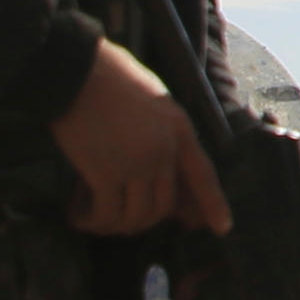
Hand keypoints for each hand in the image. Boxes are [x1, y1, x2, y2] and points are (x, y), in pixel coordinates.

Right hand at [55, 39, 235, 237]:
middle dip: (142, 220)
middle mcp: (164, 151)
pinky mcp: (106, 174)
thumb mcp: (152, 98)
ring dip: (114, 224)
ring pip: (137, 216)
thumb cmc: (107, 77)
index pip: (203, 175)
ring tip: (93, 217)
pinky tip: (77, 216)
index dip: (214, 204)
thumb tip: (156, 167)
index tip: (222, 228)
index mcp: (179, 129)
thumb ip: (161, 130)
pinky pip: (107, 214)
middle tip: (116, 217)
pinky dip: (92, 221)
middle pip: (164, 205)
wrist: (77, 70)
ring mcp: (137, 164)